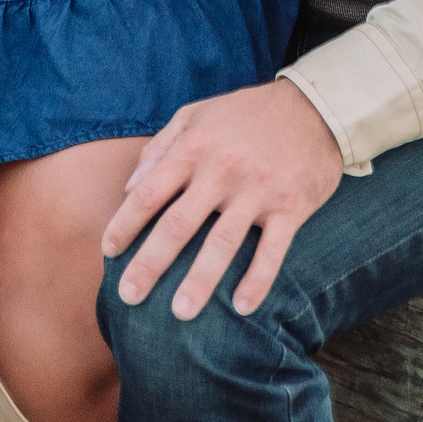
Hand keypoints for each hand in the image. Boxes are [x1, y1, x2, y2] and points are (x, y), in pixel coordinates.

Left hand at [102, 80, 342, 321]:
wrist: (314, 108)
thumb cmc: (246, 114)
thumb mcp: (198, 115)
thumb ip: (161, 147)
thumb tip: (128, 187)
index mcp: (195, 146)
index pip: (150, 191)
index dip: (126, 223)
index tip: (108, 252)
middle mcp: (222, 169)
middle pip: (178, 224)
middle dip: (150, 263)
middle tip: (129, 296)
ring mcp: (257, 190)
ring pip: (223, 243)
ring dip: (199, 281)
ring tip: (180, 314)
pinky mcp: (290, 206)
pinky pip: (272, 250)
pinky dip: (257, 280)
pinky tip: (241, 307)